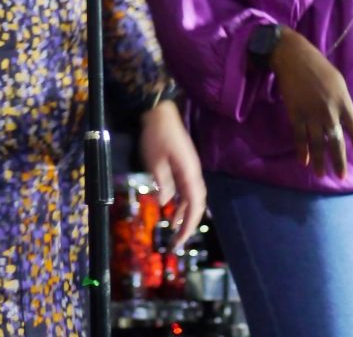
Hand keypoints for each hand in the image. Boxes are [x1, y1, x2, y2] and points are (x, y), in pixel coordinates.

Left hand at [138, 100, 206, 249]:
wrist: (161, 112)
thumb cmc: (157, 135)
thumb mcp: (154, 160)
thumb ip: (162, 182)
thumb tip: (165, 203)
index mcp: (189, 172)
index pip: (195, 204)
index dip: (189, 224)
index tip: (180, 240)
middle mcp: (193, 172)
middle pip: (197, 203)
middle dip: (189, 223)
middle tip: (177, 241)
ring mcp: (189, 168)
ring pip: (193, 197)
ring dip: (185, 214)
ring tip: (175, 230)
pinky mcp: (184, 165)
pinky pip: (186, 189)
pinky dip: (182, 202)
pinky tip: (172, 210)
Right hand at [269, 27, 352, 177]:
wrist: (293, 57)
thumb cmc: (318, 66)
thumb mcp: (338, 82)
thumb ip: (341, 102)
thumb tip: (344, 119)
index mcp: (343, 102)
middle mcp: (329, 112)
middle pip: (337, 142)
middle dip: (339, 161)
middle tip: (341, 176)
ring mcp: (312, 115)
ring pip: (317, 144)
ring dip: (320, 161)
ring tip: (321, 174)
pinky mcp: (296, 114)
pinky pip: (300, 138)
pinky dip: (302, 151)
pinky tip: (304, 161)